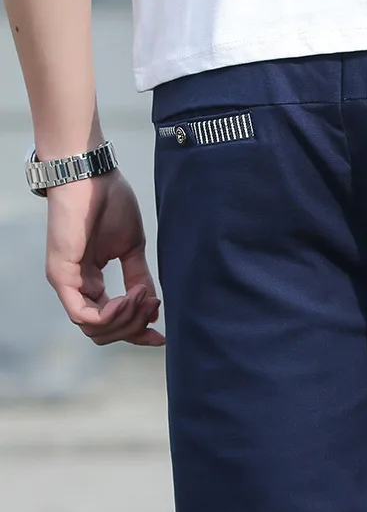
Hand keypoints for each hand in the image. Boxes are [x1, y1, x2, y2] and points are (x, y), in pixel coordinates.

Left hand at [44, 168, 164, 346]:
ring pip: (94, 328)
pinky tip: (127, 300)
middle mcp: (77, 287)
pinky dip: (109, 315)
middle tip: (152, 304)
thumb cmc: (109, 202)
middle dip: (134, 326)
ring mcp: (67, 283)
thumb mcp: (133, 250)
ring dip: (125, 319)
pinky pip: (82, 315)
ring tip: (142, 297)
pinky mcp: (61, 276)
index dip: (137, 334)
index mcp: (91, 282)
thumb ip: (139, 279)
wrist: (91, 175)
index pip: (111, 323)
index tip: (160, 336)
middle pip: (104, 332)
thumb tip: (152, 310)